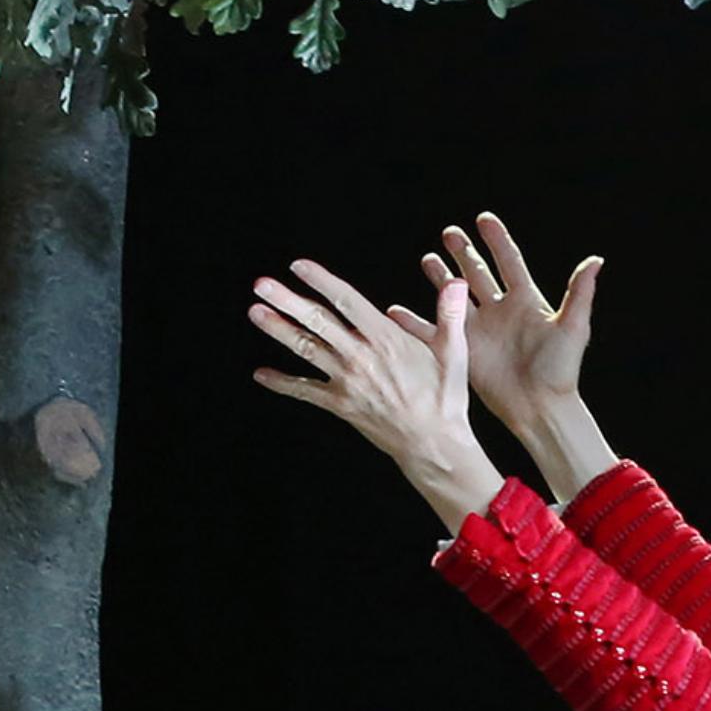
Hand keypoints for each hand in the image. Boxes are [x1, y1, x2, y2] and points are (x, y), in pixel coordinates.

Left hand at [250, 257, 503, 532]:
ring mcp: (346, 381)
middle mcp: (360, 356)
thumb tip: (455, 283)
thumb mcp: (453, 353)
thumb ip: (449, 315)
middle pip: (317, 321)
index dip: (321, 281)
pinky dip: (282, 382)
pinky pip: (305, 391)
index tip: (298, 266)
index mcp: (385, 338)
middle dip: (286, 300)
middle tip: (260, 284)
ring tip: (255, 312)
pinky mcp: (339, 405)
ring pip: (306, 350)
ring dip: (278, 330)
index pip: (346, 301)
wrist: (433, 444)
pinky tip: (261, 374)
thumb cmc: (444, 398)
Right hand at [407, 213, 600, 436]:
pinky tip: (397, 312)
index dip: (497, 240)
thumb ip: (579, 293)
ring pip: (455, 295)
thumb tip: (596, 260)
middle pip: (478, 273)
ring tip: (428, 258)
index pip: (509, 262)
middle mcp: (500, 311)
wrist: (540, 408)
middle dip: (464, 252)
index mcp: (527, 301)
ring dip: (441, 278)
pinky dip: (415, 322)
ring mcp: (480, 330)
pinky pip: (436, 330)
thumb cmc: (561, 370)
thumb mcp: (573, 328)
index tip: (483, 219)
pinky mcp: (464, 350)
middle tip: (449, 232)